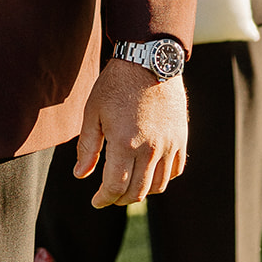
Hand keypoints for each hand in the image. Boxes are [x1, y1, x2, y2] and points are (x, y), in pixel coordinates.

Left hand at [73, 56, 187, 207]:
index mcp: (124, 143)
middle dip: (120, 199)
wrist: (148, 60)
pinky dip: (163, 179)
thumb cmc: (115, 84)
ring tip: (128, 187)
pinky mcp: (181, 138)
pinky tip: (150, 174)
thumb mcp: (93, 112)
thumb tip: (80, 175)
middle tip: (109, 196)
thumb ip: (87, 146)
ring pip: (158, 185)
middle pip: (137, 191)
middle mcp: (150, 149)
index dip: (104, 198)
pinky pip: (175, 170)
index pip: (115, 186)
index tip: (96, 201)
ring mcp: (169, 144)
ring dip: (142, 192)